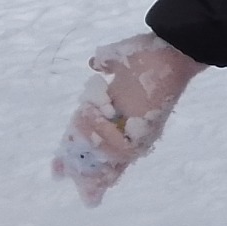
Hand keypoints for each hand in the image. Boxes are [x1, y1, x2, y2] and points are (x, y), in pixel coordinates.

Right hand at [50, 34, 206, 205]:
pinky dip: (107, 138)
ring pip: (107, 158)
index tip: (56, 172)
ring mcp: (138, 135)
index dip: (75, 158)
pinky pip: (122, 151)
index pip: (94, 143)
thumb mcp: (119, 60)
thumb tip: (95, 63)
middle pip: (102, 164)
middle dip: (81, 173)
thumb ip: (106, 63)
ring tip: (88, 113)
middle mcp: (127, 130)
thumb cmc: (149, 55)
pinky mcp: (146, 135)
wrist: (171, 52)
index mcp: (118, 114)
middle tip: (58, 173)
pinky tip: (102, 117)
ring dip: (90, 137)